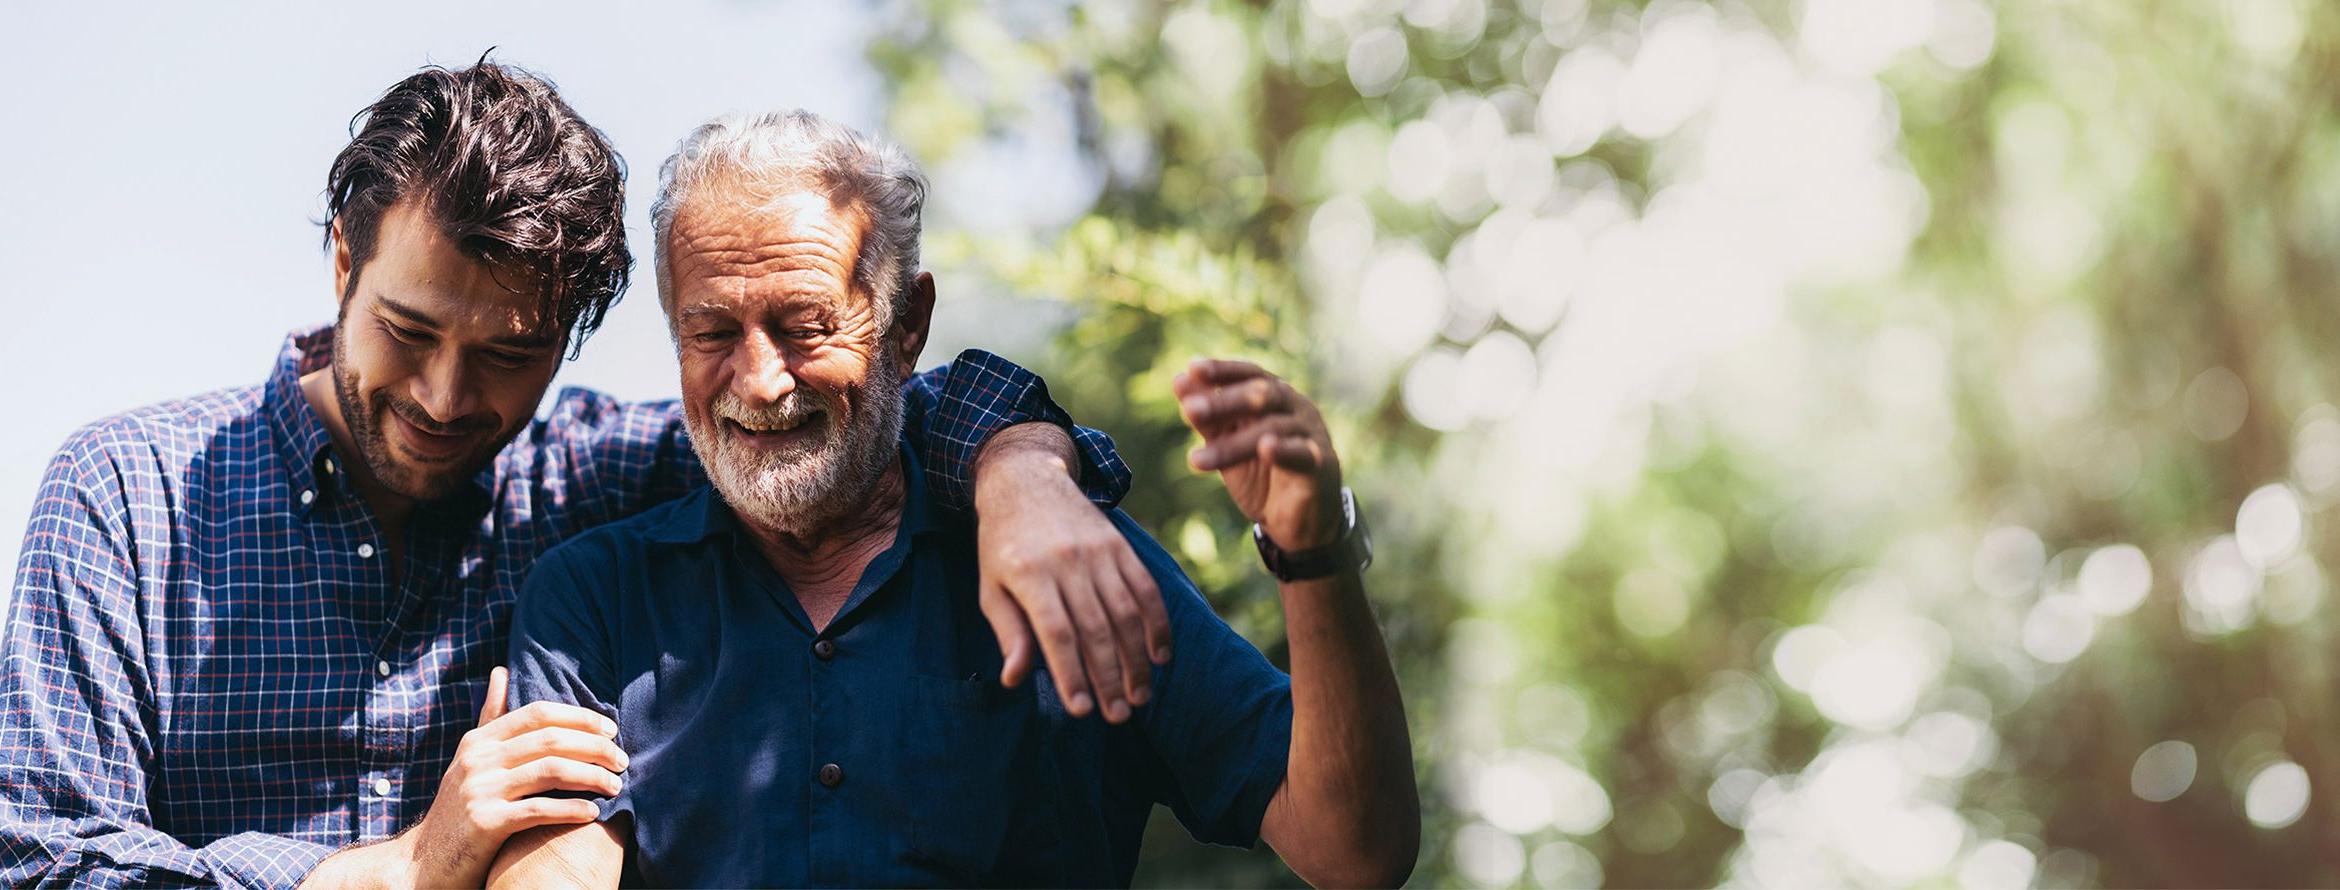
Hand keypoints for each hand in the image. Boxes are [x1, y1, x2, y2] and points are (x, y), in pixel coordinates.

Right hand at [394, 667, 627, 887]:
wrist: (422, 863)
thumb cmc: (458, 808)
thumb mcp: (470, 758)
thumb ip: (490, 718)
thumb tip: (501, 671)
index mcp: (479, 741)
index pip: (539, 713)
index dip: (580, 718)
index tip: (611, 730)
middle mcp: (478, 760)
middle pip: (551, 739)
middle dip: (595, 747)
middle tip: (623, 761)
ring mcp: (479, 791)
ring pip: (551, 771)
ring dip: (592, 777)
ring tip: (616, 786)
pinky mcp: (484, 824)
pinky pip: (538, 810)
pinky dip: (571, 809)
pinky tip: (593, 812)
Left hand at [974, 423, 1169, 723]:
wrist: (1028, 480)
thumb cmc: (1004, 545)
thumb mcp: (991, 587)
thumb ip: (1009, 633)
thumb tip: (1014, 680)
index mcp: (1029, 573)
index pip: (1056, 633)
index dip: (1071, 674)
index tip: (1081, 710)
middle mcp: (1067, 561)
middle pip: (1096, 628)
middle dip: (1109, 677)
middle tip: (1118, 716)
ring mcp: (1098, 552)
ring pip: (1126, 613)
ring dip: (1137, 660)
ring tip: (1139, 697)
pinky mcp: (1120, 546)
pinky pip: (1146, 589)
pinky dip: (1157, 625)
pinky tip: (1160, 657)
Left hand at [1174, 360, 1343, 550]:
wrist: (1299, 522)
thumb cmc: (1263, 475)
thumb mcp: (1229, 445)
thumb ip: (1208, 418)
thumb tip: (1179, 381)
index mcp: (1276, 396)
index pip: (1250, 374)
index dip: (1223, 370)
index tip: (1192, 368)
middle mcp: (1296, 407)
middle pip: (1262, 394)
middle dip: (1223, 402)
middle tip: (1190, 410)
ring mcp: (1311, 433)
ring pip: (1272, 429)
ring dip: (1233, 444)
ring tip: (1197, 459)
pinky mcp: (1320, 464)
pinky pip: (1301, 453)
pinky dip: (1282, 450)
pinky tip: (1265, 449)